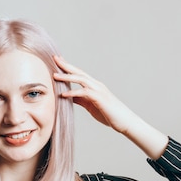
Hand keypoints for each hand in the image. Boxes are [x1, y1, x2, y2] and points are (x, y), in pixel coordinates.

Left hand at [53, 56, 167, 159]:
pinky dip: (73, 93)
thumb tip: (68, 96)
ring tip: (55, 76)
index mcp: (94, 86)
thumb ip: (80, 100)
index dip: (68, 67)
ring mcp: (99, 90)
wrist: (125, 122)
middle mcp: (97, 85)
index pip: (79, 74)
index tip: (58, 61)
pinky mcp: (100, 98)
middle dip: (66, 65)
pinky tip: (63, 95)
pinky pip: (84, 93)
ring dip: (67, 77)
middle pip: (79, 72)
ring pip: (81, 79)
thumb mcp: (91, 106)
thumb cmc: (109, 114)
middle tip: (54, 59)